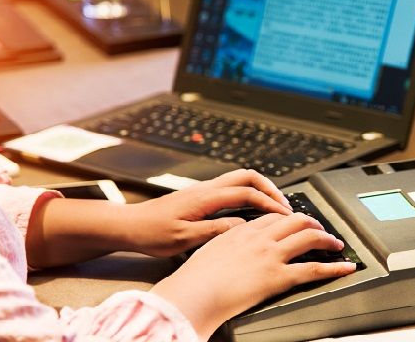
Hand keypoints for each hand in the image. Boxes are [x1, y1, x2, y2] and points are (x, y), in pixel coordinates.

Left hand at [127, 169, 292, 256]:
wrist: (129, 225)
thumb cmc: (151, 233)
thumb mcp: (183, 238)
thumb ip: (214, 230)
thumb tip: (242, 226)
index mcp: (205, 198)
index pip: (246, 193)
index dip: (268, 203)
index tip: (283, 215)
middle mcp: (206, 188)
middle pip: (248, 176)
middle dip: (270, 188)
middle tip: (284, 206)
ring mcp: (204, 189)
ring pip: (240, 178)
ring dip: (260, 189)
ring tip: (273, 206)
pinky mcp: (200, 195)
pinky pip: (231, 186)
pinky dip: (248, 193)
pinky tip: (251, 209)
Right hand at [150, 212, 356, 339]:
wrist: (193, 293)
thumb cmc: (194, 279)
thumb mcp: (206, 251)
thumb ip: (223, 243)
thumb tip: (226, 246)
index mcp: (241, 231)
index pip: (273, 216)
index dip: (288, 217)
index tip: (294, 222)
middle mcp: (259, 238)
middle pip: (295, 220)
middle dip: (312, 222)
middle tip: (320, 229)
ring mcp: (271, 255)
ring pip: (308, 237)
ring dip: (327, 238)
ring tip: (336, 243)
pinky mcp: (278, 276)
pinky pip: (314, 268)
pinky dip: (334, 268)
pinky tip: (345, 267)